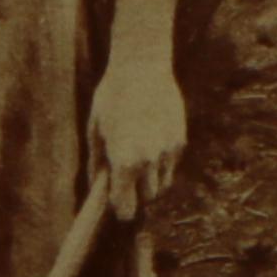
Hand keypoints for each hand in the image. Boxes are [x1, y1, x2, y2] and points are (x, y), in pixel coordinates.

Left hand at [89, 28, 187, 222]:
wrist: (142, 66)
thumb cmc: (111, 97)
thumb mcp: (95, 130)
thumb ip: (97, 163)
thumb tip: (97, 186)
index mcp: (124, 162)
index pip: (125, 205)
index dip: (121, 209)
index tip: (118, 208)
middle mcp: (149, 162)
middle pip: (147, 197)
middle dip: (137, 194)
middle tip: (127, 181)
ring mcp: (168, 152)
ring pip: (162, 183)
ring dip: (151, 180)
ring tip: (139, 158)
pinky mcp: (180, 141)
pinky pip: (171, 164)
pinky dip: (162, 161)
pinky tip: (151, 139)